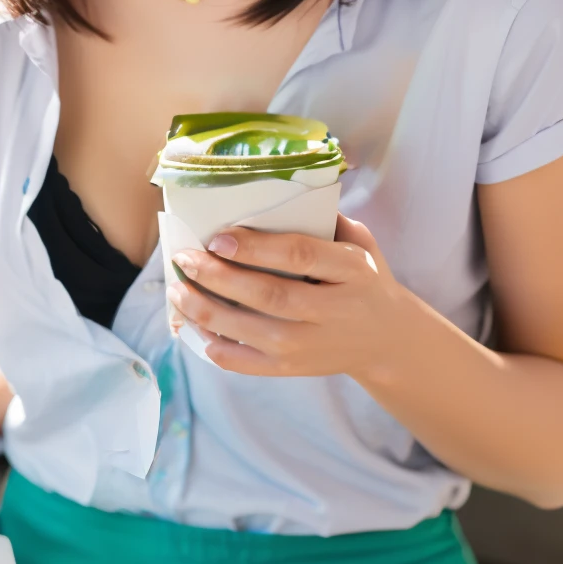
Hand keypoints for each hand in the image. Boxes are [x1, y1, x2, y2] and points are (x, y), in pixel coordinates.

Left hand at [165, 214, 410, 380]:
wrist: (385, 339)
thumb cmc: (362, 280)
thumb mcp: (360, 243)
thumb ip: (325, 220)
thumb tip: (271, 194)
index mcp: (351, 270)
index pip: (299, 257)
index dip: (255, 248)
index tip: (218, 238)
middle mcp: (332, 311)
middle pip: (267, 296)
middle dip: (218, 277)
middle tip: (185, 259)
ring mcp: (311, 345)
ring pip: (249, 331)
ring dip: (206, 310)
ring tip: (177, 290)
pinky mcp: (293, 369)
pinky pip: (245, 362)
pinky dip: (214, 346)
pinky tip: (193, 324)